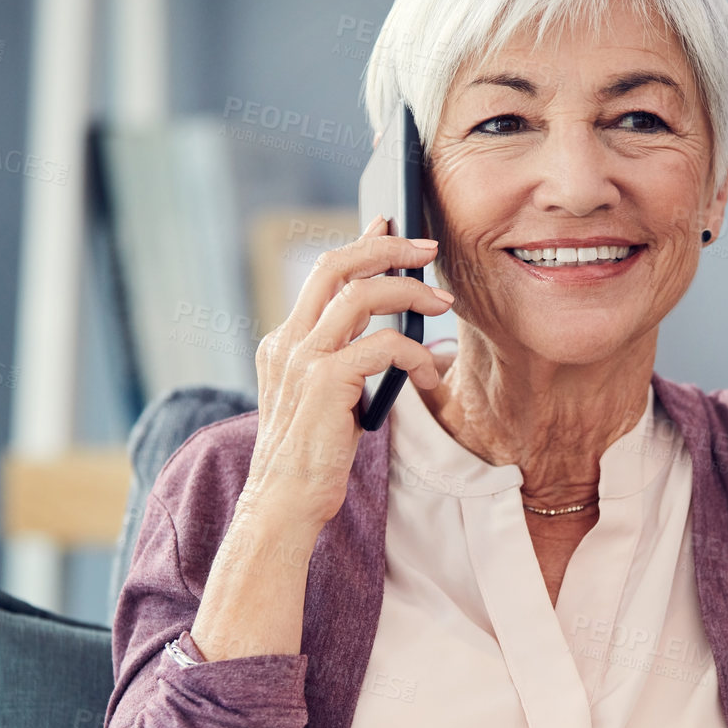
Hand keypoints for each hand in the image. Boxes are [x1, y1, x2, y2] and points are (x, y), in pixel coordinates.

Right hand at [242, 214, 452, 533]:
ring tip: (443, 303)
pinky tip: (430, 374)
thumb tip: (400, 332)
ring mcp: (302, 360)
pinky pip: (382, 346)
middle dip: (386, 247)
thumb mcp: (330, 399)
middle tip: (428, 248)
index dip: (361, 243)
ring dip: (410, 292)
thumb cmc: (314, 459)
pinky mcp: (324, 383)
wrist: (284, 504)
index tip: (391, 223)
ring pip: (361, 295)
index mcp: (285, 342)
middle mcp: (288, 342)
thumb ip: (349, 361)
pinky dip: (415, 353)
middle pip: (336, 265)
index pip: (324, 273)